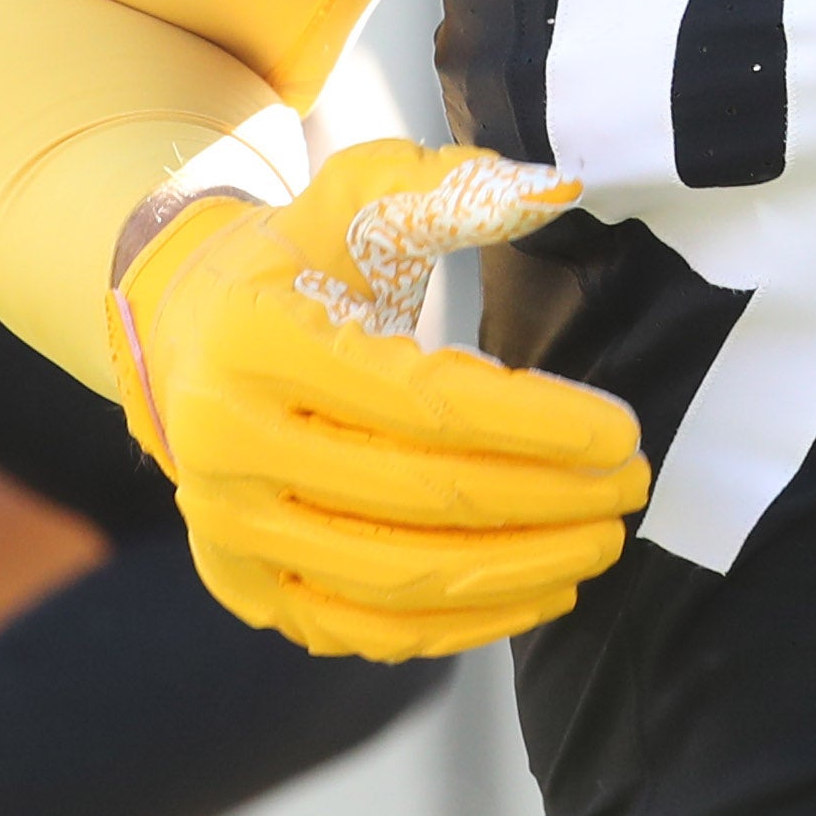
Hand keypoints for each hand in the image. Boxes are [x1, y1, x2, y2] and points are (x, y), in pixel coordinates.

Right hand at [115, 139, 644, 658]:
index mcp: (257, 345)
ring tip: (601, 540)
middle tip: (631, 487)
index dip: (537, 426)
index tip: (624, 431)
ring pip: (398, 580)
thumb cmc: (294, 263)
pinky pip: (368, 630)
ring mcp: (228, 530)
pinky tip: (540, 590)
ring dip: (520, 570)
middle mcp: (225, 448)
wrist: (185, 332)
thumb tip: (558, 185)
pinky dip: (463, 624)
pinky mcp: (245, 588)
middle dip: (547, 499)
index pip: (425, 404)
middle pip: (420, 499)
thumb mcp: (355, 200)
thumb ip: (449, 187)